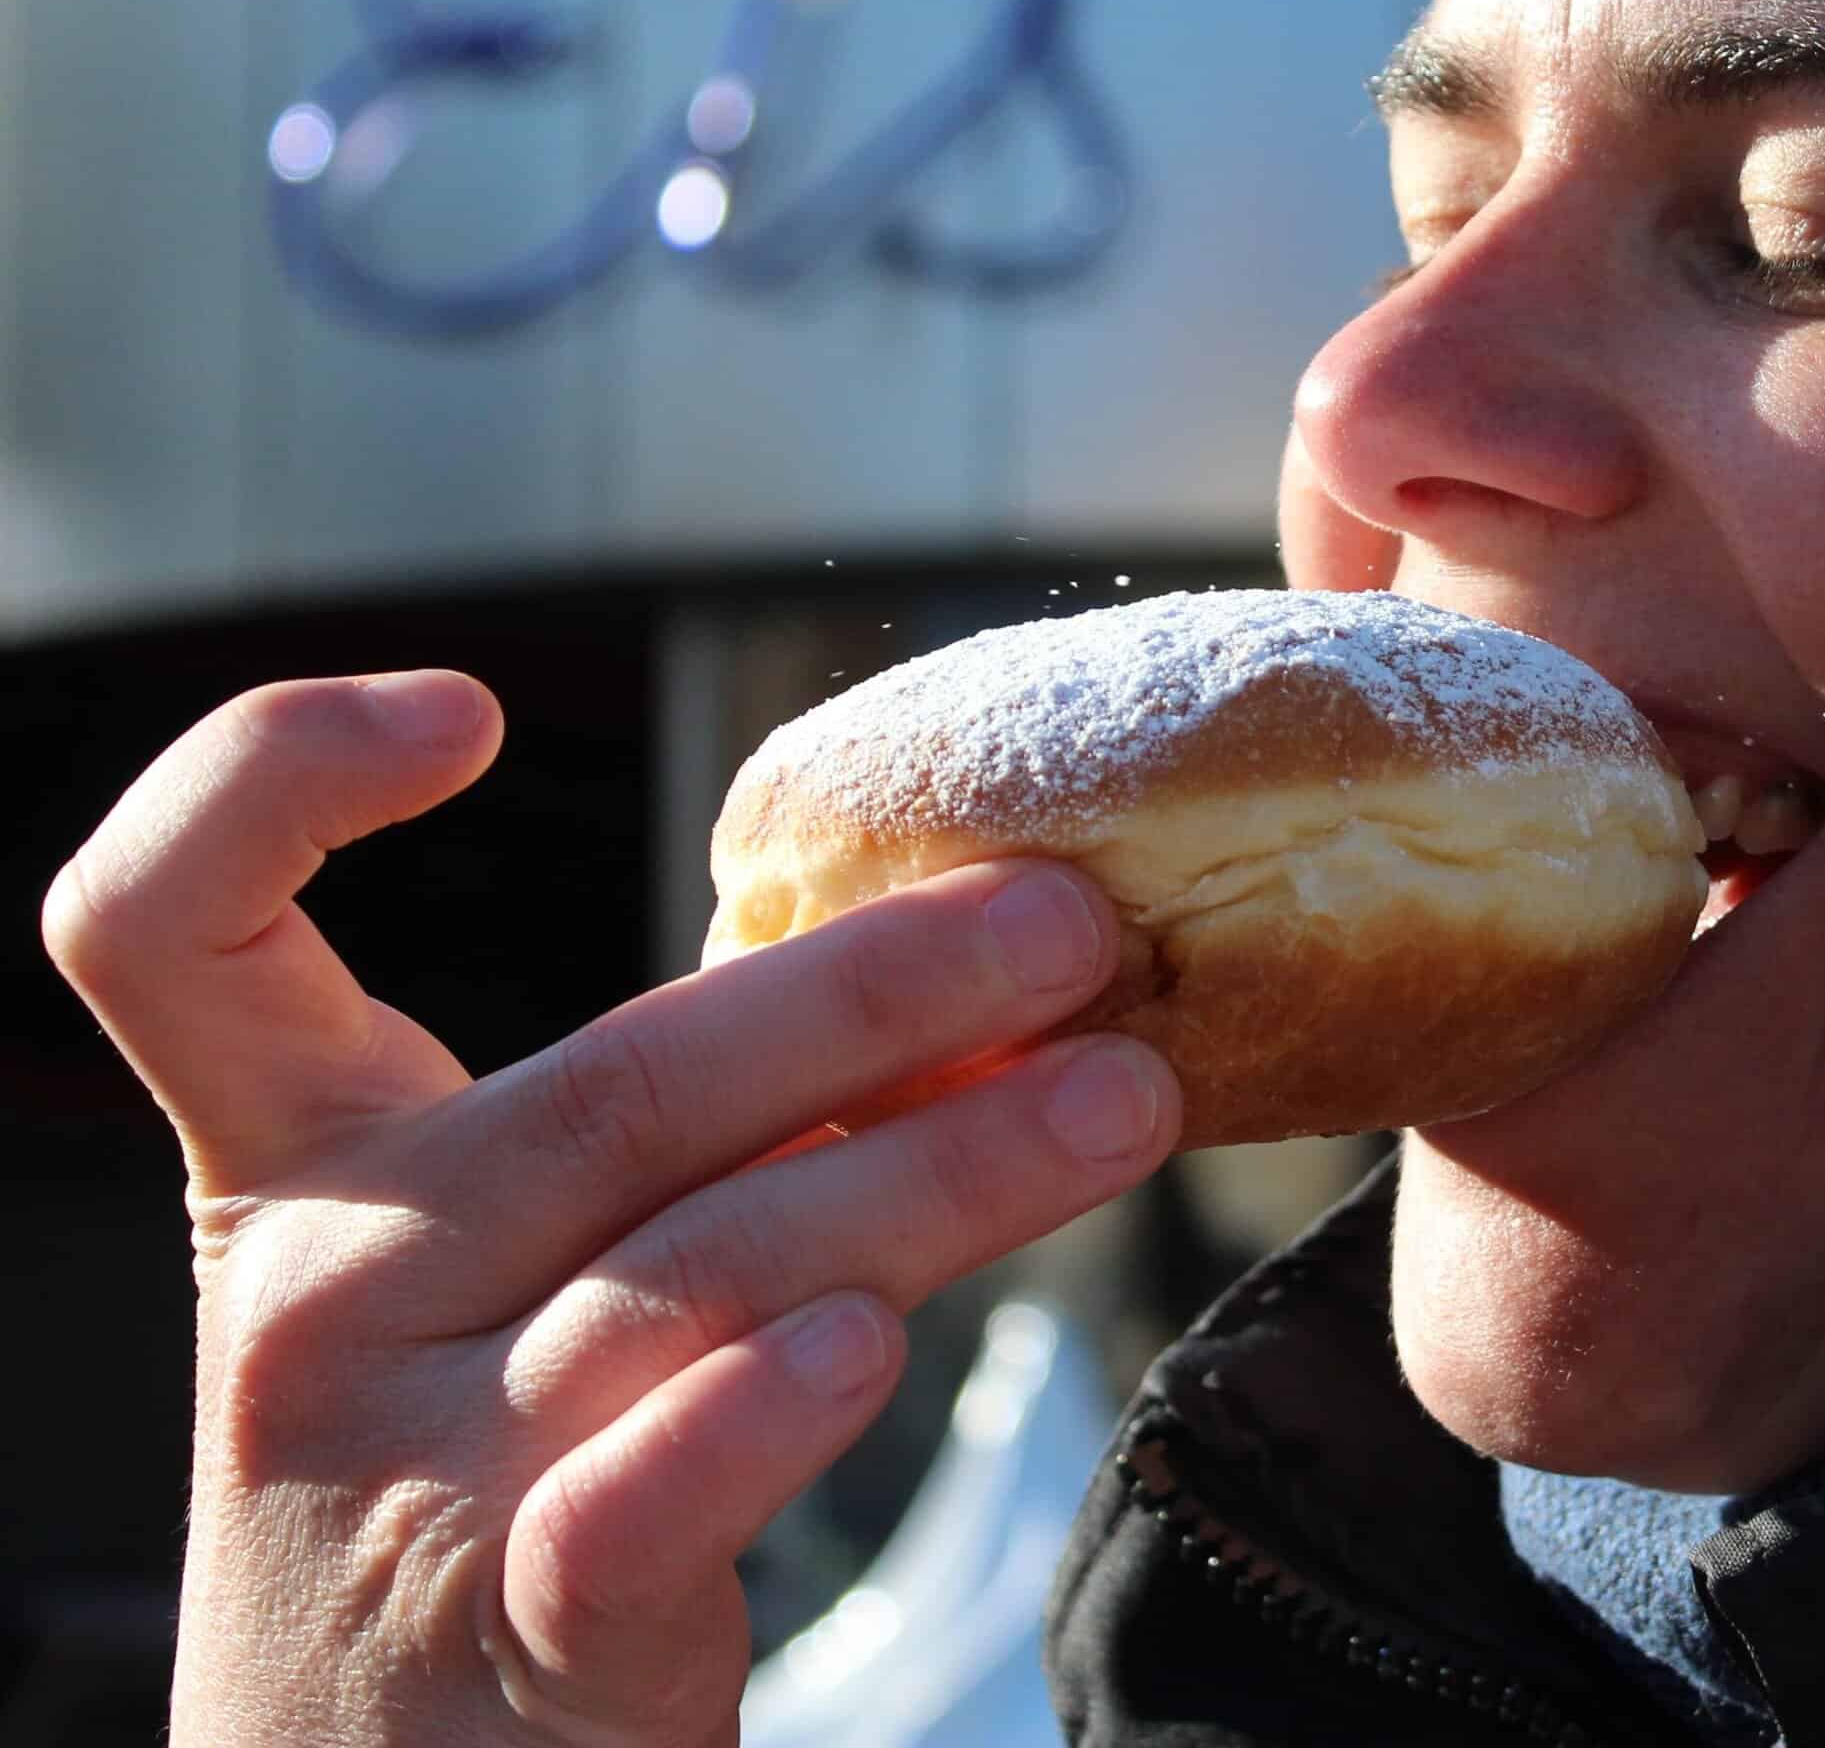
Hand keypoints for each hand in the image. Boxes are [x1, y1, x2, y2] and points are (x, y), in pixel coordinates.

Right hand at [44, 671, 1178, 1746]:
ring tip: (1126, 1097)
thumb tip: (949, 973)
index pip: (168, 929)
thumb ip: (664, 1132)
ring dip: (941, 1167)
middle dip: (870, 992)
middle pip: (608, 1091)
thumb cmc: (464, 1488)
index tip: (466, 711)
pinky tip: (873, 1346)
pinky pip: (634, 1503)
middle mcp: (319, 1304)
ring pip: (695, 1268)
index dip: (273, 778)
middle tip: (1071, 925)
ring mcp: (397, 1480)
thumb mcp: (498, 1278)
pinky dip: (757, 1418)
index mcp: (299, 1178)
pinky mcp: (506, 1643)